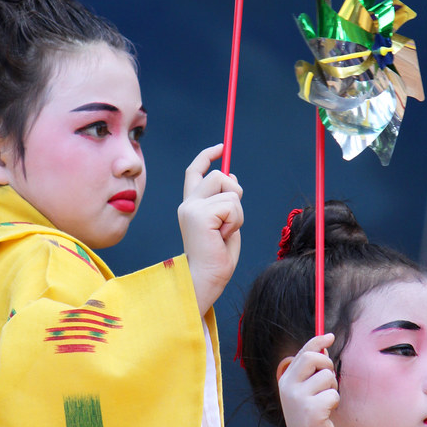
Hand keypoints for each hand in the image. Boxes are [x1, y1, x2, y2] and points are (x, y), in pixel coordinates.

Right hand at [177, 144, 242, 314]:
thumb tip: (232, 176)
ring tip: (226, 233)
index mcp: (192, 206)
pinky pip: (232, 206)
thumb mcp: (226, 224)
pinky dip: (235, 222)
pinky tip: (223, 237)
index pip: (195, 171)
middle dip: (235, 192)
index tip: (221, 147)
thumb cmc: (217, 259)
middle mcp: (188, 204)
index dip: (207, 156)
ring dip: (237, 213)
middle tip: (231, 220)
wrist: (205, 279)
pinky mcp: (199, 215)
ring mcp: (192, 208)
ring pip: (230, 191)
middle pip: (219, 176)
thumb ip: (226, 202)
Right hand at [278, 333, 338, 426]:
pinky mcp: (312, 409)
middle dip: (327, 363)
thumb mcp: (304, 391)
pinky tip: (327, 413)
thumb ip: (310, 372)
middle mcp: (289, 386)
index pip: (302, 352)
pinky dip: (335, 403)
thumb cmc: (309, 417)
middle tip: (329, 379)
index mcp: (286, 379)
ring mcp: (299, 397)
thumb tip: (324, 346)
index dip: (317, 341)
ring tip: (326, 401)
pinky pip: (333, 395)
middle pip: (312, 357)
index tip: (330, 336)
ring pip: (327, 377)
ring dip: (333, 388)